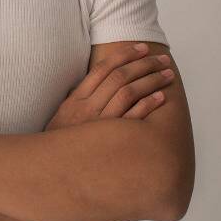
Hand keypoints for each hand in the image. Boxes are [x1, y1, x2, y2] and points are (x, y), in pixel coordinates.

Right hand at [44, 43, 174, 131]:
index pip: (103, 68)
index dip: (124, 55)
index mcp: (77, 99)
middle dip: (143, 64)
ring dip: (150, 81)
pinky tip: (161, 97)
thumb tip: (98, 82)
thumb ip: (80, 99)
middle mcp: (87, 108)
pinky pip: (132, 119)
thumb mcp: (64, 117)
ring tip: (167, 74)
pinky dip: (147, 105)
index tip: (142, 48)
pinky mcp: (110, 142)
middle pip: (119, 77)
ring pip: (127, 93)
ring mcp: (99, 125)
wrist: (53, 172)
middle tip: (162, 59)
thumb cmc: (62, 144)